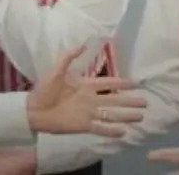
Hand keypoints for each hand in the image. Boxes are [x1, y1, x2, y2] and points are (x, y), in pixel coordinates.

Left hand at [27, 46, 145, 137]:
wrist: (32, 110)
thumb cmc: (44, 90)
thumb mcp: (56, 70)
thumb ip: (69, 57)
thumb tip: (83, 45)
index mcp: (86, 85)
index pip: (108, 83)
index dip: (122, 83)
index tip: (136, 83)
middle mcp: (91, 99)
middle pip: (115, 100)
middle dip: (130, 101)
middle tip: (145, 102)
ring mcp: (88, 113)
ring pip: (112, 114)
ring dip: (126, 115)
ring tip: (140, 117)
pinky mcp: (83, 126)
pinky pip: (101, 128)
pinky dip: (112, 130)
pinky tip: (124, 132)